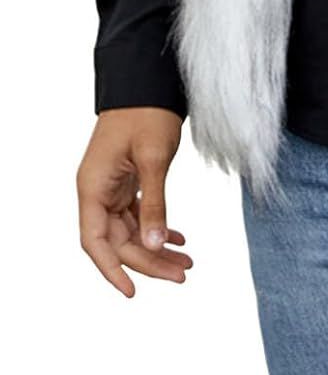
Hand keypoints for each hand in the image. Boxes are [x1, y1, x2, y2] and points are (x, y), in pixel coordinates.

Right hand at [77, 108, 193, 295]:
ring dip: (156, 246)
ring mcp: (112, 186)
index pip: (95, 242)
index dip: (112, 270)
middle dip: (149, 260)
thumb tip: (154, 245)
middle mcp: (98, 191)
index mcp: (93, 188)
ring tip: (186, 262)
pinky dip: (157, 227)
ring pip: (130, 229)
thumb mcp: (153, 158)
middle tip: (183, 274)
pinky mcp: (128, 180)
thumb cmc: (146, 113)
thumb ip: (155, 203)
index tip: (132, 292)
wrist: (149, 81)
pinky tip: (178, 238)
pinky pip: (138, 213)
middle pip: (118, 240)